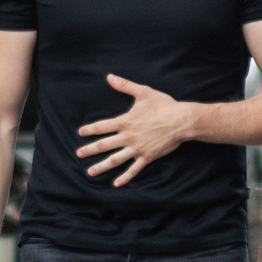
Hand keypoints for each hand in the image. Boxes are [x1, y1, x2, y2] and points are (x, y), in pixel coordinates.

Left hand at [76, 76, 200, 186]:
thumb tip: (109, 77)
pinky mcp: (147, 157)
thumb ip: (124, 85)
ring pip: (115, 160)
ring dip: (101, 166)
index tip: (80, 133)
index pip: (102, 126)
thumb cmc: (164, 105)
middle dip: (89, 150)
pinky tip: (116, 184)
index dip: (89, 130)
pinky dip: (124, 177)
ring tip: (90, 172)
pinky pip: (134, 169)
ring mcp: (137, 148)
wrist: (182, 121)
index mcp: (125, 121)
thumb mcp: (143, 92)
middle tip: (79, 154)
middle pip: (104, 145)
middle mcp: (128, 136)